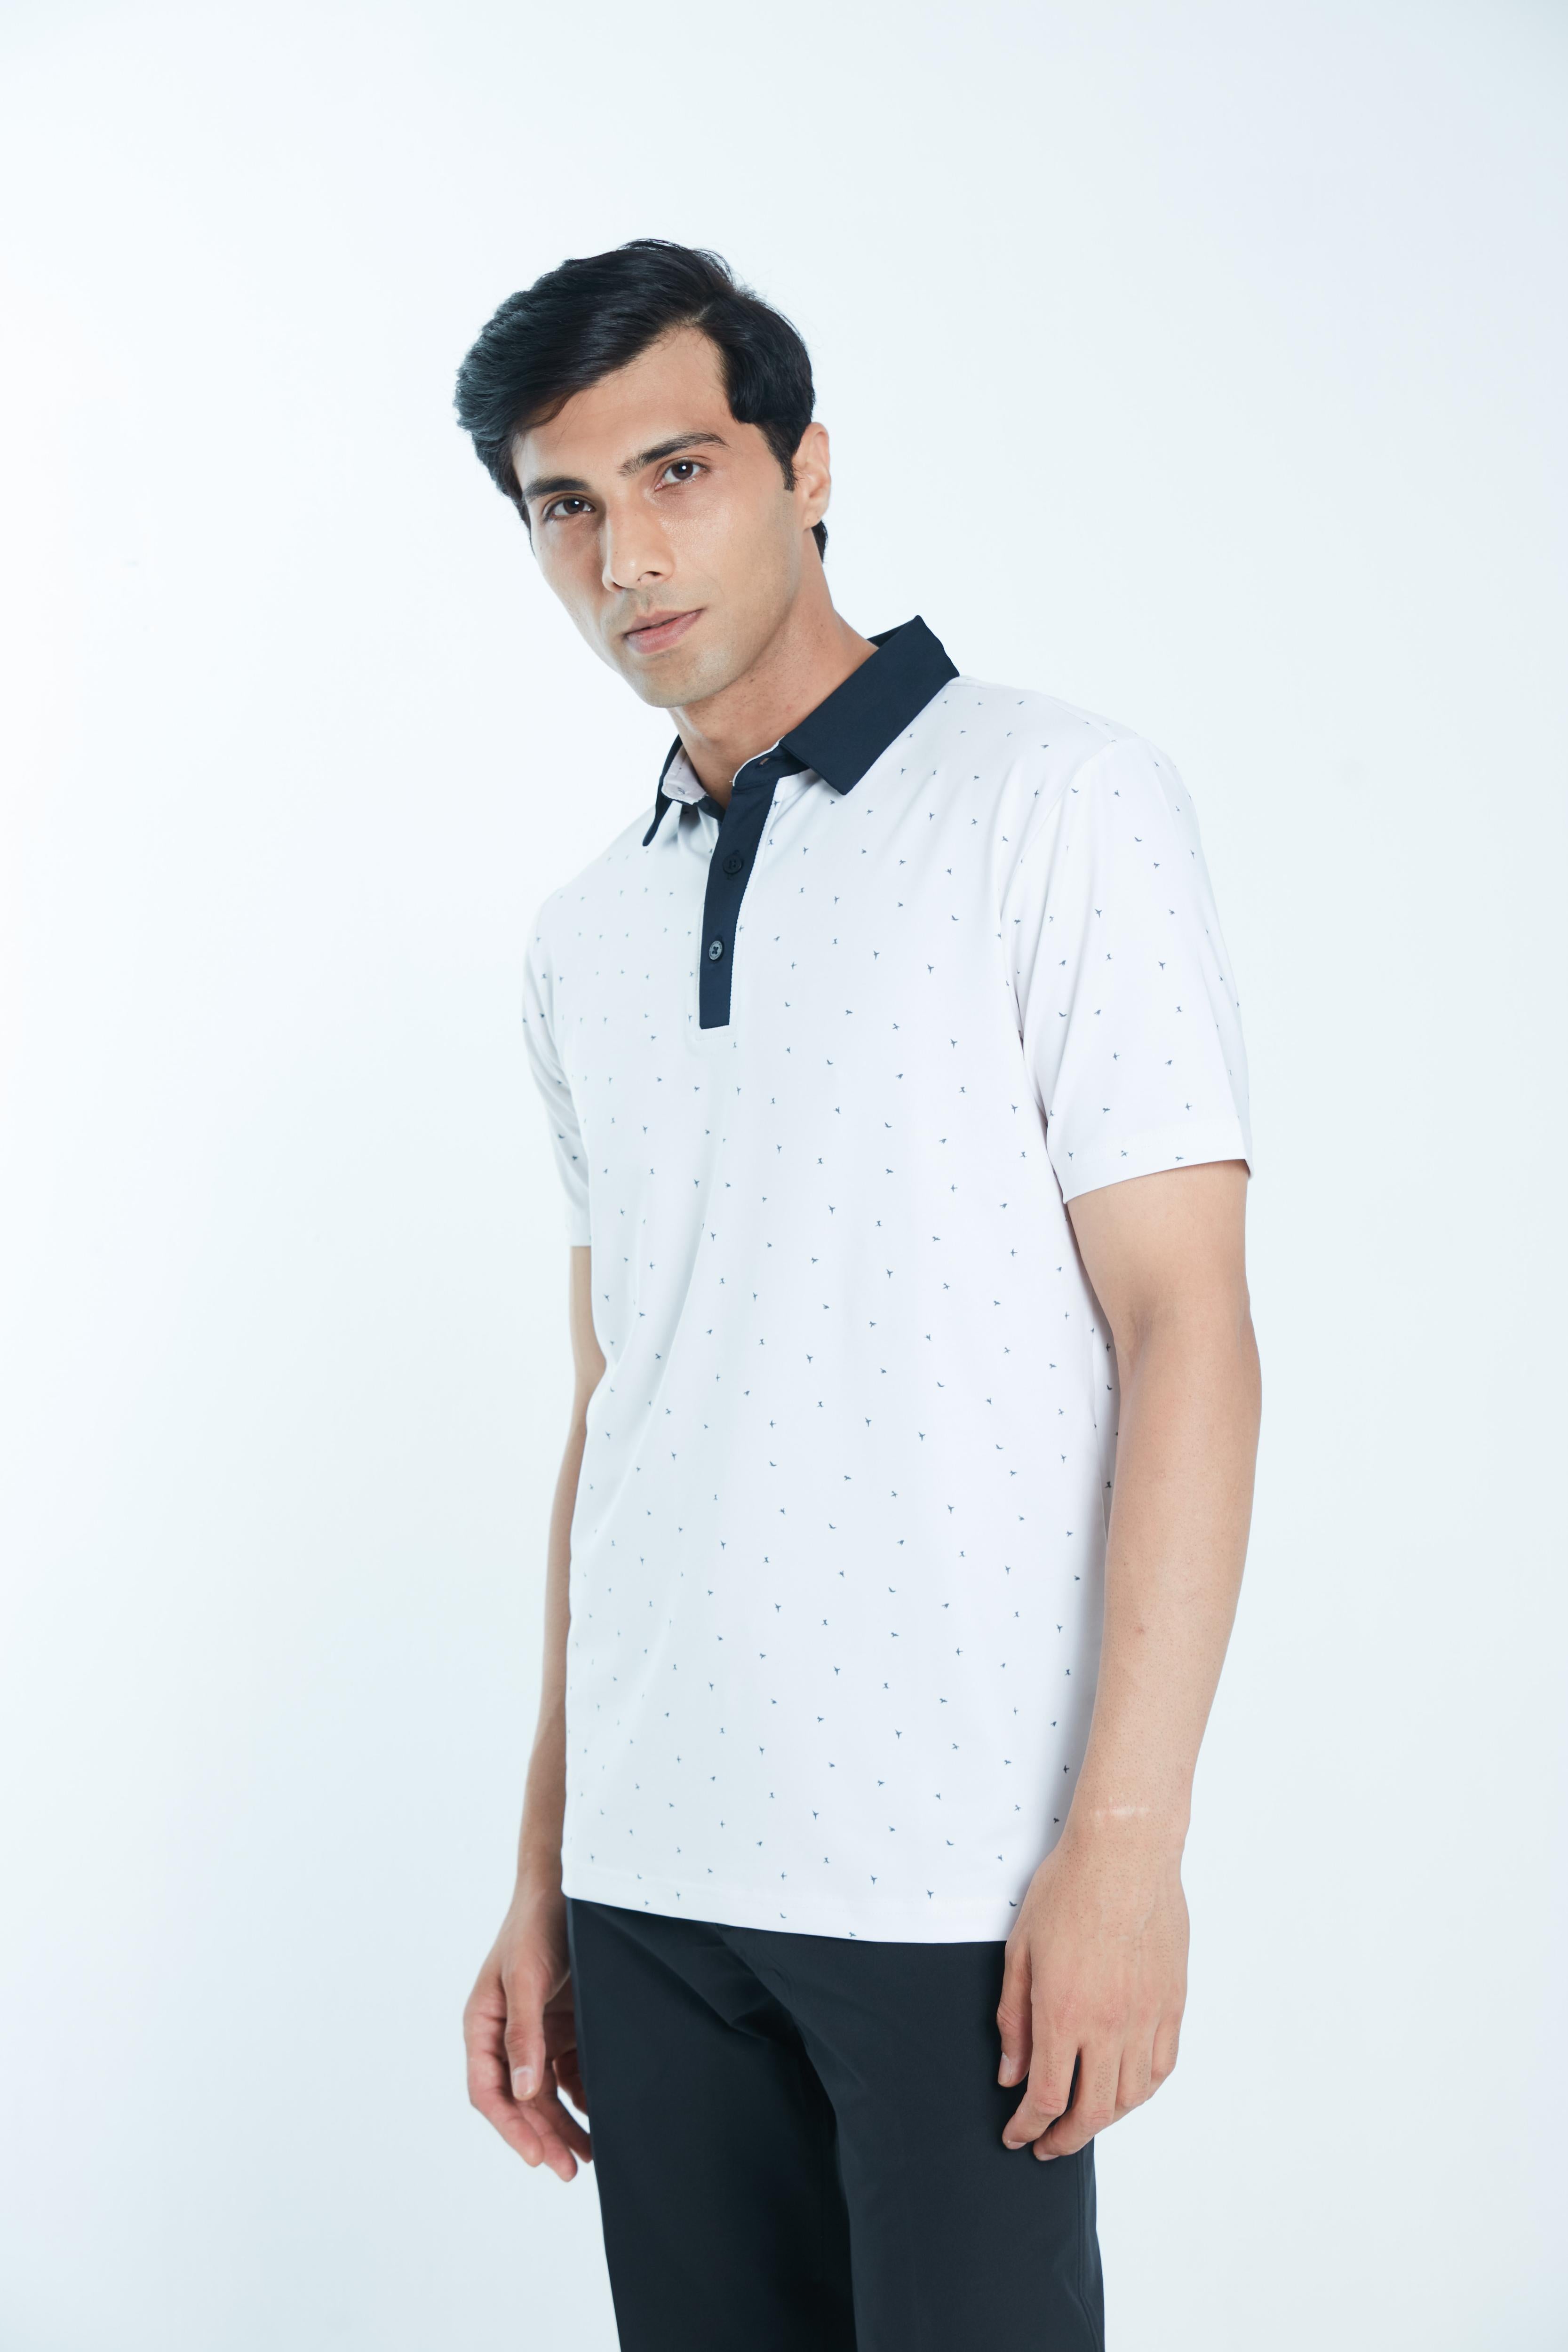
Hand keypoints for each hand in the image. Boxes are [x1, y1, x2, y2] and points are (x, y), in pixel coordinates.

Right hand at [463, 1883, 592, 2180]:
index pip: (489, 2091)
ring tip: (589, 2155)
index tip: (536, 2158)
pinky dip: (581, 2094)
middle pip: (520, 2100)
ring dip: (563, 2123)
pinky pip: (569, 2071)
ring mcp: (536, 2030)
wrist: (569, 1883)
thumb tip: (523, 2092)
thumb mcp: (525, 1976)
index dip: (511, 2128)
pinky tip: (599, 2112)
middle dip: (542, 2136)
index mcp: (483, 2025)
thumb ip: (523, 2033)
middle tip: (570, 2169)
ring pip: (545, 2092)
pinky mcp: (564, 2024)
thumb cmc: (535, 1924)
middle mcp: (507, 2034)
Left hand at [995, 1820, 1187, 2157]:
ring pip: (1130, 2097)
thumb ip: (1013, 2018)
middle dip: (1064, 2138)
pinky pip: (1161, 2067)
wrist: (1125, 1853)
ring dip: (1104, 2120)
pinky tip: (1126, 2092)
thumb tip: (1010, 2075)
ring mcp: (1146, 2017)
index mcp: (1062, 2013)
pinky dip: (1142, 2091)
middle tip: (1047, 2145)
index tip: (1016, 2136)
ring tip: (1083, 2121)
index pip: (1045, 2098)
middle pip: (1091, 2111)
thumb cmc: (1068, 1890)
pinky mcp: (1173, 2004)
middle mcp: (1108, 2025)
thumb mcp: (1021, 1951)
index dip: (1028, 2127)